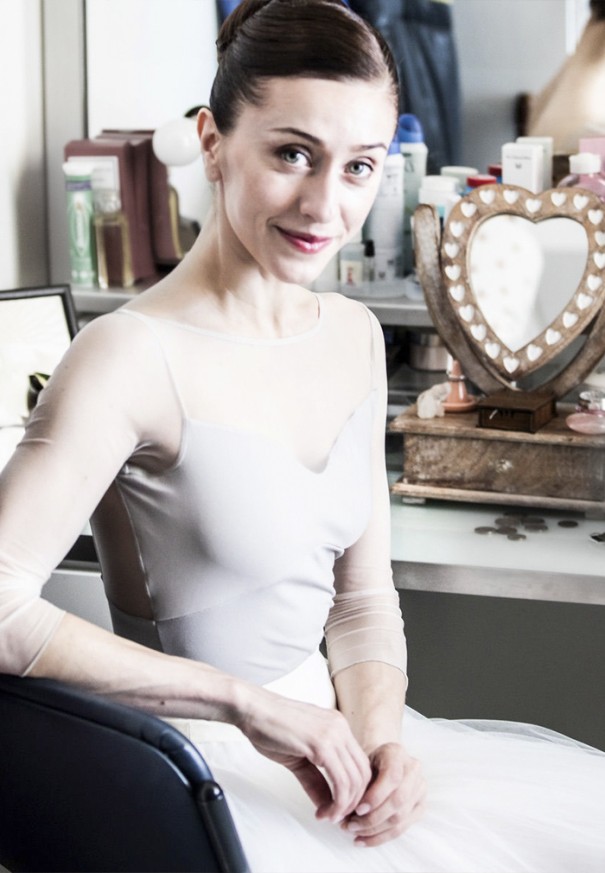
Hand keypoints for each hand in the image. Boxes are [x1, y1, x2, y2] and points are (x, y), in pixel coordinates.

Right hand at [240, 690, 372, 823]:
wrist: (252, 709)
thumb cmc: (270, 728)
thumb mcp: (299, 757)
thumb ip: (315, 779)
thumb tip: (327, 805)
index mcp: (338, 726)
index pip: (360, 764)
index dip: (355, 792)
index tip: (339, 809)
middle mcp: (341, 728)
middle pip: (363, 774)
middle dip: (353, 803)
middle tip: (336, 818)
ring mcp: (333, 734)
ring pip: (355, 781)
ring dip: (344, 807)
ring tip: (328, 817)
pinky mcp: (321, 744)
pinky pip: (340, 781)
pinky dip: (336, 803)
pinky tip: (323, 812)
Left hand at [341, 742, 425, 846]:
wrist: (383, 764)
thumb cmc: (367, 764)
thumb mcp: (362, 764)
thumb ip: (358, 783)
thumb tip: (344, 812)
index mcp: (397, 753)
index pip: (392, 777)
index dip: (375, 796)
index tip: (357, 809)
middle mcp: (413, 769)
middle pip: (398, 801)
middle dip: (372, 818)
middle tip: (350, 825)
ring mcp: (420, 789)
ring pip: (400, 818)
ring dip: (374, 830)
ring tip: (353, 832)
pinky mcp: (421, 807)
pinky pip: (402, 828)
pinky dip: (380, 838)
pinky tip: (362, 840)